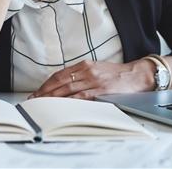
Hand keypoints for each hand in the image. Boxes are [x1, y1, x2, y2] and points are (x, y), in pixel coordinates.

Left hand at [29, 59, 155, 99]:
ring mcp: (94, 80)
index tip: (37, 92)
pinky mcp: (101, 90)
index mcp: (84, 65)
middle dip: (45, 91)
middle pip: (60, 82)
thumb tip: (65, 86)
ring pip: (68, 89)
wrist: (137, 74)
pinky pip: (82, 96)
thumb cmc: (117, 74)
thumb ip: (82, 75)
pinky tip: (61, 106)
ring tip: (43, 104)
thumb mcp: (97, 69)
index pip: (60, 75)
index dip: (47, 84)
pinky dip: (69, 101)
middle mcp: (87, 71)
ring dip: (53, 97)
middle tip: (34, 100)